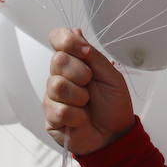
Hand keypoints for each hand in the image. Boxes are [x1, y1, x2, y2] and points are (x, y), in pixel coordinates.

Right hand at [44, 27, 134, 154]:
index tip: (84, 52)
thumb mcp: (110, 75)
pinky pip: (57, 110)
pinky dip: (76, 115)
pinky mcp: (50, 118)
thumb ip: (93, 55)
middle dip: (80, 72)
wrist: (115, 135)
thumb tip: (75, 31)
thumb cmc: (114, 104)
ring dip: (79, 96)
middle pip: (57, 60)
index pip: (58, 38)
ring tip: (87, 103)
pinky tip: (82, 119)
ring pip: (56, 85)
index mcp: (75, 62)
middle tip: (90, 83)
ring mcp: (53, 97)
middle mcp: (60, 76)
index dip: (66, 40)